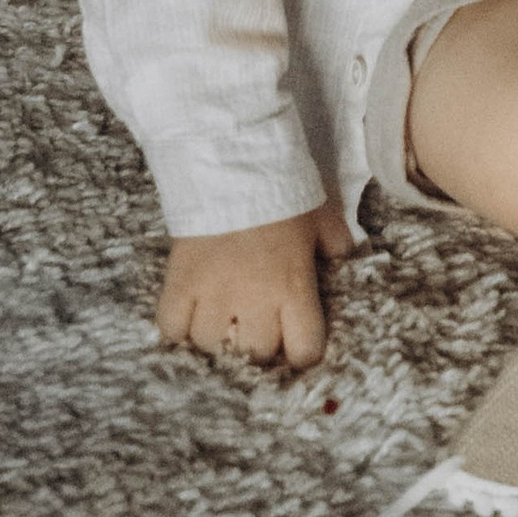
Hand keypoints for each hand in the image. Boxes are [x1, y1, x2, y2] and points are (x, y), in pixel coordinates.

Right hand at [157, 201, 351, 367]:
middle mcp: (253, 301)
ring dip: (217, 337)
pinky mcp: (178, 285)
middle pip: (256, 354)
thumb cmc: (284, 191)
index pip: (304, 350)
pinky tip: (189, 315)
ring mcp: (212, 296)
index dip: (301, 353)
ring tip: (221, 318)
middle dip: (258, 345)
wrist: (233, 162)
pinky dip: (179, 329)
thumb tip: (345, 264)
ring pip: (211, 346)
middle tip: (255, 326)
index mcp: (294, 288)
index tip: (295, 343)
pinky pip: (172, 329)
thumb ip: (336, 245)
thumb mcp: (322, 217)